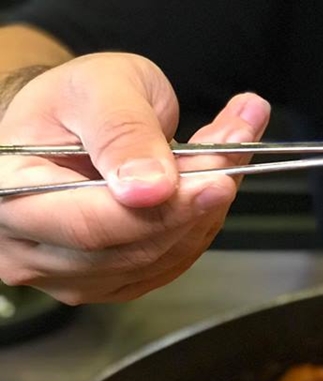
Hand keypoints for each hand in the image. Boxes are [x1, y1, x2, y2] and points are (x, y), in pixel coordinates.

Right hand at [0, 52, 269, 303]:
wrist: (61, 130)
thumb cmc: (70, 105)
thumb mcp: (98, 86)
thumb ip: (125, 130)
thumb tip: (153, 186)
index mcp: (10, 194)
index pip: (91, 223)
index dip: (161, 209)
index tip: (217, 180)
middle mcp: (28, 249)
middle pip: (130, 250)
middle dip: (192, 207)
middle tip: (232, 159)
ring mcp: (67, 277)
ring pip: (156, 263)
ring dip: (202, 216)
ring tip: (225, 161)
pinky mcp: (106, 284)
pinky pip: (165, 269)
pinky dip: (196, 231)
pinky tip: (205, 193)